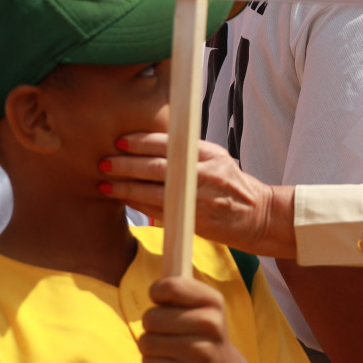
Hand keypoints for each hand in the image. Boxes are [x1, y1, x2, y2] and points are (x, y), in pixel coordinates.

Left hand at [103, 137, 295, 258]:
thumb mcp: (218, 160)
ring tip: (105, 183)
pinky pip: (159, 211)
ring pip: (154, 192)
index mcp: (210, 155)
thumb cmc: (234, 186)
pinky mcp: (195, 221)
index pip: (169, 143)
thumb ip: (189, 152)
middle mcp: (205, 175)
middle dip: (127, 165)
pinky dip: (138, 204)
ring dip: (126, 188)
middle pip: (157, 168)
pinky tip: (123, 198)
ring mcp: (199, 200)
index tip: (120, 141)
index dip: (142, 142)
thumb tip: (152, 145)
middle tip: (103, 162)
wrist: (259, 216)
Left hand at [139, 276, 232, 362]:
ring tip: (164, 347)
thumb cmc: (197, 330)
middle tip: (163, 329)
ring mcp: (204, 354)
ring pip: (147, 343)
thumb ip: (175, 290)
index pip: (170, 287)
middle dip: (150, 323)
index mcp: (213, 301)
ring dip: (149, 345)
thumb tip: (155, 291)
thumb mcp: (196, 303)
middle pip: (151, 318)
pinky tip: (167, 362)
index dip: (156, 292)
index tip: (161, 301)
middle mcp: (212, 325)